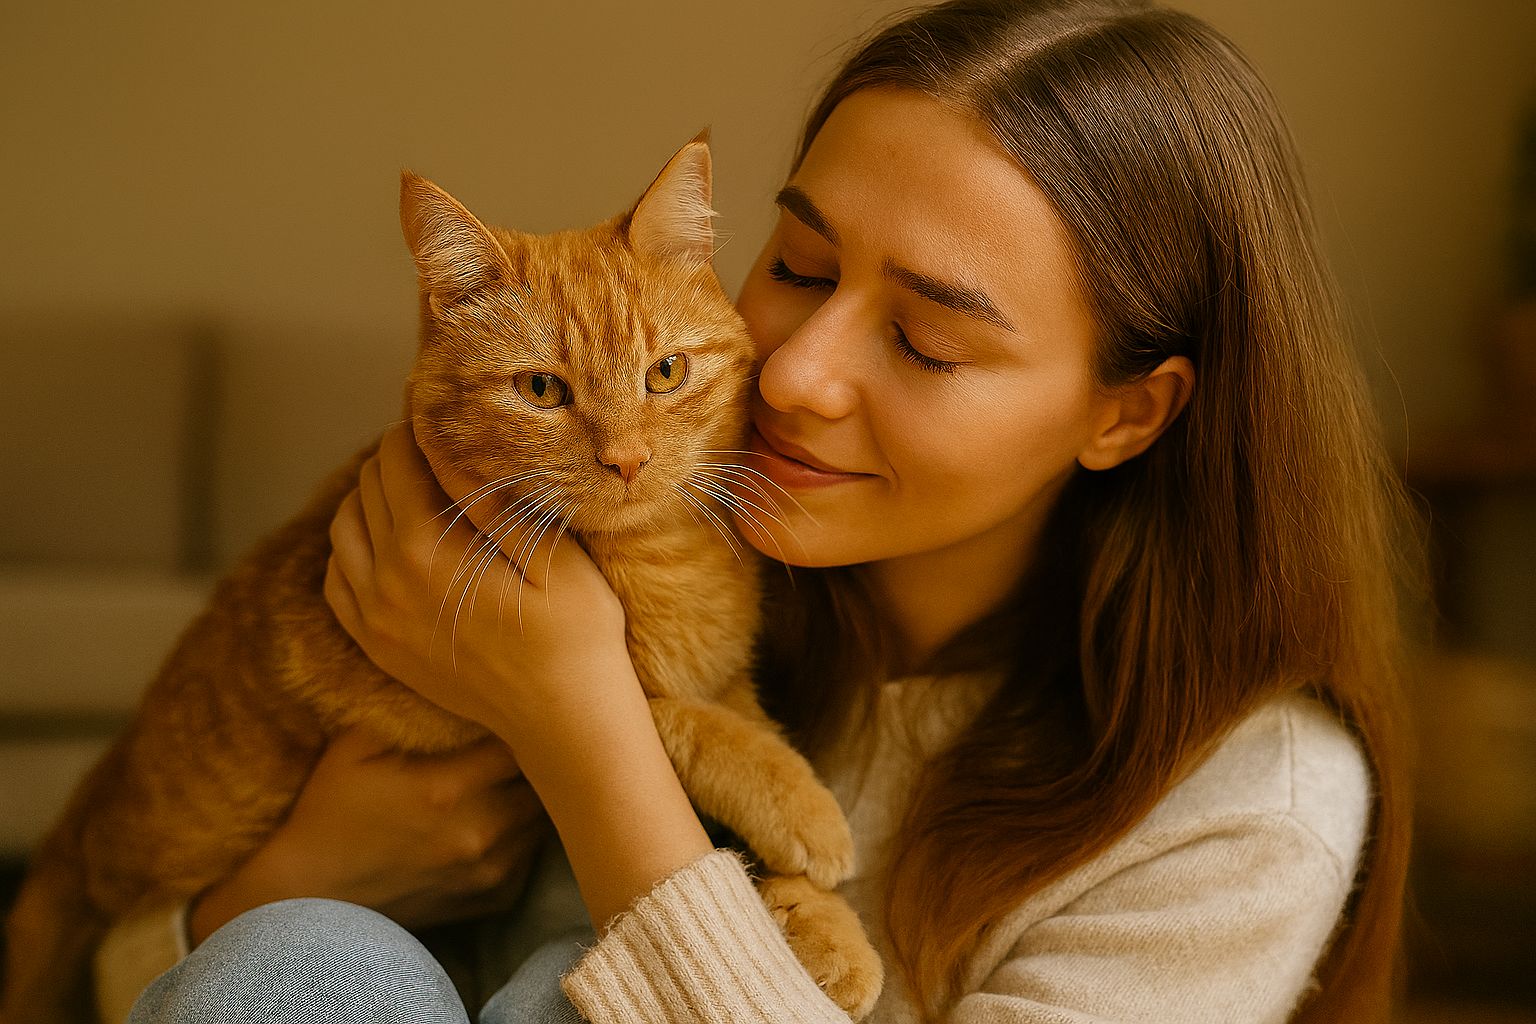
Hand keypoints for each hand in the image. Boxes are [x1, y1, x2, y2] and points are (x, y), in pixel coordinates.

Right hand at [189, 726, 546, 944]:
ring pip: (545, 817)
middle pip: (548, 779)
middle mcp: (479, 832)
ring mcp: (490, 871)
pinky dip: (525, 833)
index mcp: (446, 787)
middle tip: (531, 732)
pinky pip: (533, 855)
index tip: (518, 701)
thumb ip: (409, 706)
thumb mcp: (354, 745)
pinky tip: (500, 814)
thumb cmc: (330, 811)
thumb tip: (460, 672)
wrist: (311, 899)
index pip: (524, 739)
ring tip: (516, 771)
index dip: (526, 716)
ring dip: (537, 793)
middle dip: (542, 754)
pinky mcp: (494, 898)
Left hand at [325, 422, 712, 931]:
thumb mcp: (551, 554)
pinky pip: (337, 580)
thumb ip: (489, 498)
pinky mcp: (378, 647)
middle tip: (442, 452)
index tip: (449, 417)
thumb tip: (444, 442)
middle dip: (398, 460)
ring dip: (373, 500)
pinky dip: (354, 550)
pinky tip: (393, 545)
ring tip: (421, 493)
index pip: (396, 458)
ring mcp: (374, 621)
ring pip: (343, 530)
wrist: (566, 722)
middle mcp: (384, 584)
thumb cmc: (577, 634)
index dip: (419, 427)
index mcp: (425, 552)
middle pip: (365, 487)